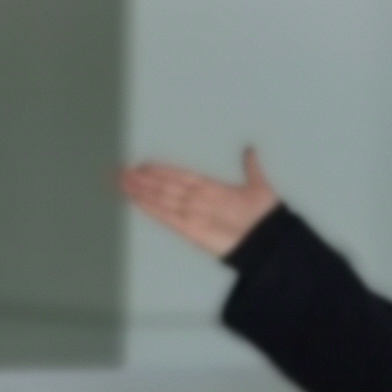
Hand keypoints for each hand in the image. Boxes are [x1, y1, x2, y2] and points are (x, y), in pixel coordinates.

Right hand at [122, 146, 280, 259]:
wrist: (268, 241)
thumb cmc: (264, 217)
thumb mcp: (259, 186)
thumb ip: (251, 168)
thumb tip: (250, 150)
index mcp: (212, 188)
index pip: (181, 176)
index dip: (162, 171)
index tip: (144, 166)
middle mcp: (198, 200)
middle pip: (165, 187)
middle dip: (144, 180)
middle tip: (122, 172)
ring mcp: (193, 214)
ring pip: (161, 199)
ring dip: (141, 190)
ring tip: (122, 181)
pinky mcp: (190, 230)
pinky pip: (167, 217)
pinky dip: (151, 208)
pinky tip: (137, 200)